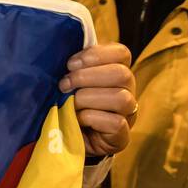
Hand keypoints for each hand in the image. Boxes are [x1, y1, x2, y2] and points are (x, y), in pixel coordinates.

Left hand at [59, 42, 136, 157]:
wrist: (66, 140)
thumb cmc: (66, 105)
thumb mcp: (67, 83)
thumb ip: (71, 67)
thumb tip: (59, 47)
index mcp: (116, 73)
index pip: (121, 53)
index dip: (96, 55)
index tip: (70, 64)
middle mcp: (127, 91)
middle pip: (122, 74)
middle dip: (86, 77)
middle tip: (63, 85)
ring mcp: (128, 115)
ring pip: (121, 98)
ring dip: (88, 98)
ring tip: (70, 104)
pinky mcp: (122, 136)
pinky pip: (116, 122)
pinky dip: (91, 118)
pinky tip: (78, 119)